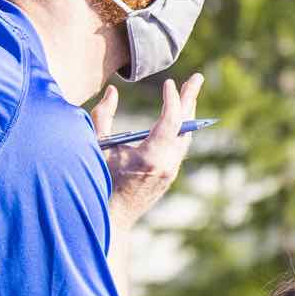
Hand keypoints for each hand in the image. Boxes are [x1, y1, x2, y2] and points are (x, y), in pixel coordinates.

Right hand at [94, 74, 203, 228]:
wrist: (110, 217)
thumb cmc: (98, 180)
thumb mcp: (97, 147)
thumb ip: (103, 116)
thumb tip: (113, 91)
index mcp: (150, 157)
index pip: (171, 121)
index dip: (172, 99)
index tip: (169, 83)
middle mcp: (166, 165)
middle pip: (185, 126)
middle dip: (190, 99)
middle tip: (197, 78)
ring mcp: (170, 171)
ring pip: (186, 136)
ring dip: (187, 113)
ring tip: (190, 93)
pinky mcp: (169, 175)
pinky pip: (180, 146)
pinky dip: (181, 128)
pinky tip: (180, 118)